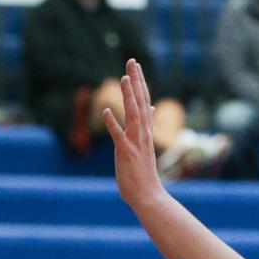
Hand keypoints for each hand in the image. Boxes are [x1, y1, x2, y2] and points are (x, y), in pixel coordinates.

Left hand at [105, 59, 165, 212]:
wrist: (149, 197)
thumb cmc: (144, 174)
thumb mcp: (145, 145)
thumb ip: (146, 125)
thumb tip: (151, 109)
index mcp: (145, 132)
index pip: (144, 101)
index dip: (140, 82)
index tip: (135, 65)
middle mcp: (142, 134)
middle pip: (140, 102)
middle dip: (136, 81)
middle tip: (132, 61)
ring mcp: (135, 143)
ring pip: (133, 115)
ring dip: (128, 96)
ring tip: (123, 78)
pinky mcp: (126, 154)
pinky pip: (119, 137)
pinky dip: (113, 124)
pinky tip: (106, 111)